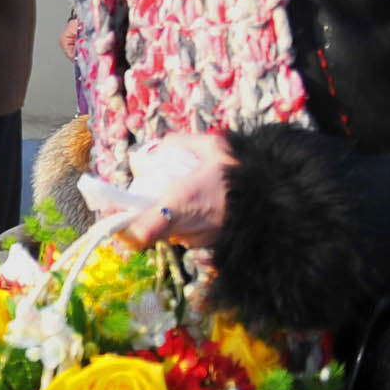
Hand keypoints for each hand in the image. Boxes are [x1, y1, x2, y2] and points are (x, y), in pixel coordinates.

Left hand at [120, 132, 233, 248]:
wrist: (281, 200)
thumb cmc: (244, 173)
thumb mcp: (212, 147)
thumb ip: (178, 143)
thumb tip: (152, 149)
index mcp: (180, 206)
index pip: (139, 233)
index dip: (119, 227)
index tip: (109, 209)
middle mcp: (185, 230)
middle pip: (145, 231)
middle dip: (135, 213)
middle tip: (133, 194)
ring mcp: (197, 242)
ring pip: (164, 231)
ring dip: (158, 215)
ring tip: (169, 193)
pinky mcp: (208, 246)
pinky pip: (183, 232)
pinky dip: (178, 219)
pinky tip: (190, 202)